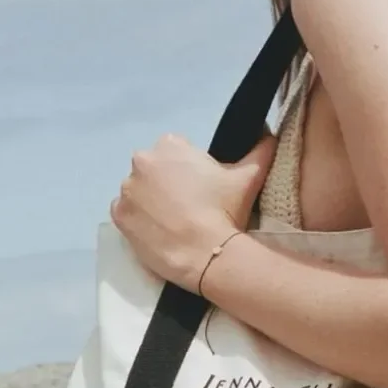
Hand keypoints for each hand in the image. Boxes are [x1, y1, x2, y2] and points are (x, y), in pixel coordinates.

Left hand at [109, 132, 276, 291]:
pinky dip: (140, 219)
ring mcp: (127, 190)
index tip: (203, 189)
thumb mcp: (250, 176)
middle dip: (169, 183)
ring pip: (140, 191)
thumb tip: (269, 133)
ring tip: (175, 222)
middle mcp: (142, 162)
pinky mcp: (118, 216)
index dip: (191, 170)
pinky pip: (127, 212)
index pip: (177, 151)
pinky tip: (159, 231)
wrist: (206, 254)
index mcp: (170, 145)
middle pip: (155, 169)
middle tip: (191, 206)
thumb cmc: (226, 210)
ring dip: (153, 201)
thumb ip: (260, 150)